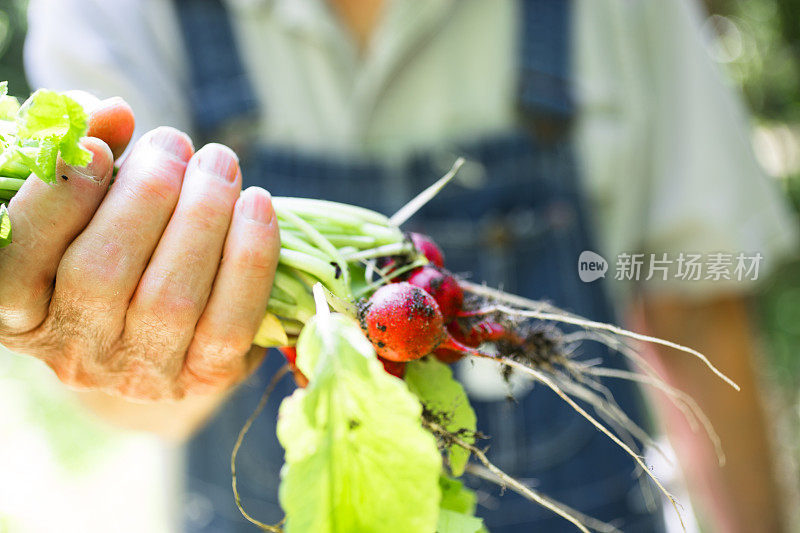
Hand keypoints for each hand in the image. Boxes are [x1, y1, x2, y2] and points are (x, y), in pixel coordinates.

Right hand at [0, 95, 279, 400]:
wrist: (167, 328)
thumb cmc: (119, 245)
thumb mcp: (90, 202)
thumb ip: (84, 152)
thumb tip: (110, 112)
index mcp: (19, 309)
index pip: (17, 258)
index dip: (59, 198)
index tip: (103, 148)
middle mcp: (72, 350)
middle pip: (101, 274)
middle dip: (146, 195)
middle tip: (175, 143)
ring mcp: (139, 372)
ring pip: (169, 299)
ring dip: (202, 216)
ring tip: (219, 162)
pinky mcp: (203, 377)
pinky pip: (230, 321)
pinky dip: (249, 258)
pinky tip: (257, 205)